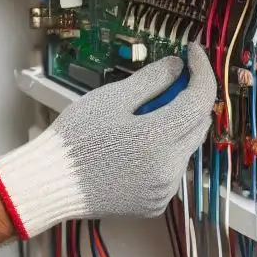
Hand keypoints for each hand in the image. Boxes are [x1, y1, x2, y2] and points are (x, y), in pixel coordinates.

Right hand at [0, 43, 216, 238]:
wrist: (54, 181)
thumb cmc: (77, 137)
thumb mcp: (111, 98)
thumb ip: (150, 80)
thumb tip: (178, 66)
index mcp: (157, 139)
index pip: (199, 100)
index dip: (202, 71)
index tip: (192, 54)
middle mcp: (168, 169)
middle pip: (198, 124)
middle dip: (189, 97)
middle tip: (168, 80)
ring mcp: (164, 190)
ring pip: (186, 147)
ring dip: (176, 126)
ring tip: (143, 117)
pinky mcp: (156, 203)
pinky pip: (172, 169)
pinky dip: (164, 151)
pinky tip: (137, 145)